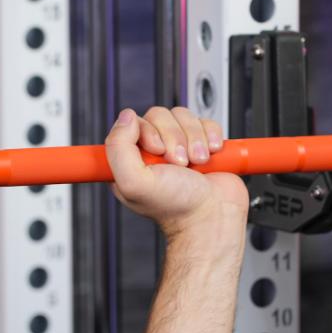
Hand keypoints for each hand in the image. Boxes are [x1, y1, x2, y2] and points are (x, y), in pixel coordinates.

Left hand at [105, 107, 248, 243]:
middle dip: (174, 138)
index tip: (156, 152)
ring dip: (194, 139)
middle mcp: (153, 153)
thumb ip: (118, 147)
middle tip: (179, 163)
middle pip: (159, 116)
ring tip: (196, 163)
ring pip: (183, 116)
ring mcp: (179, 147)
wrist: (212, 217)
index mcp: (130, 161)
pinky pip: (205, 122)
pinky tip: (210, 155)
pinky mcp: (202, 144)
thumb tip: (126, 117)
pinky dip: (210, 136)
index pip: (131, 123)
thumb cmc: (175, 208)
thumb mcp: (133, 181)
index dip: (147, 132)